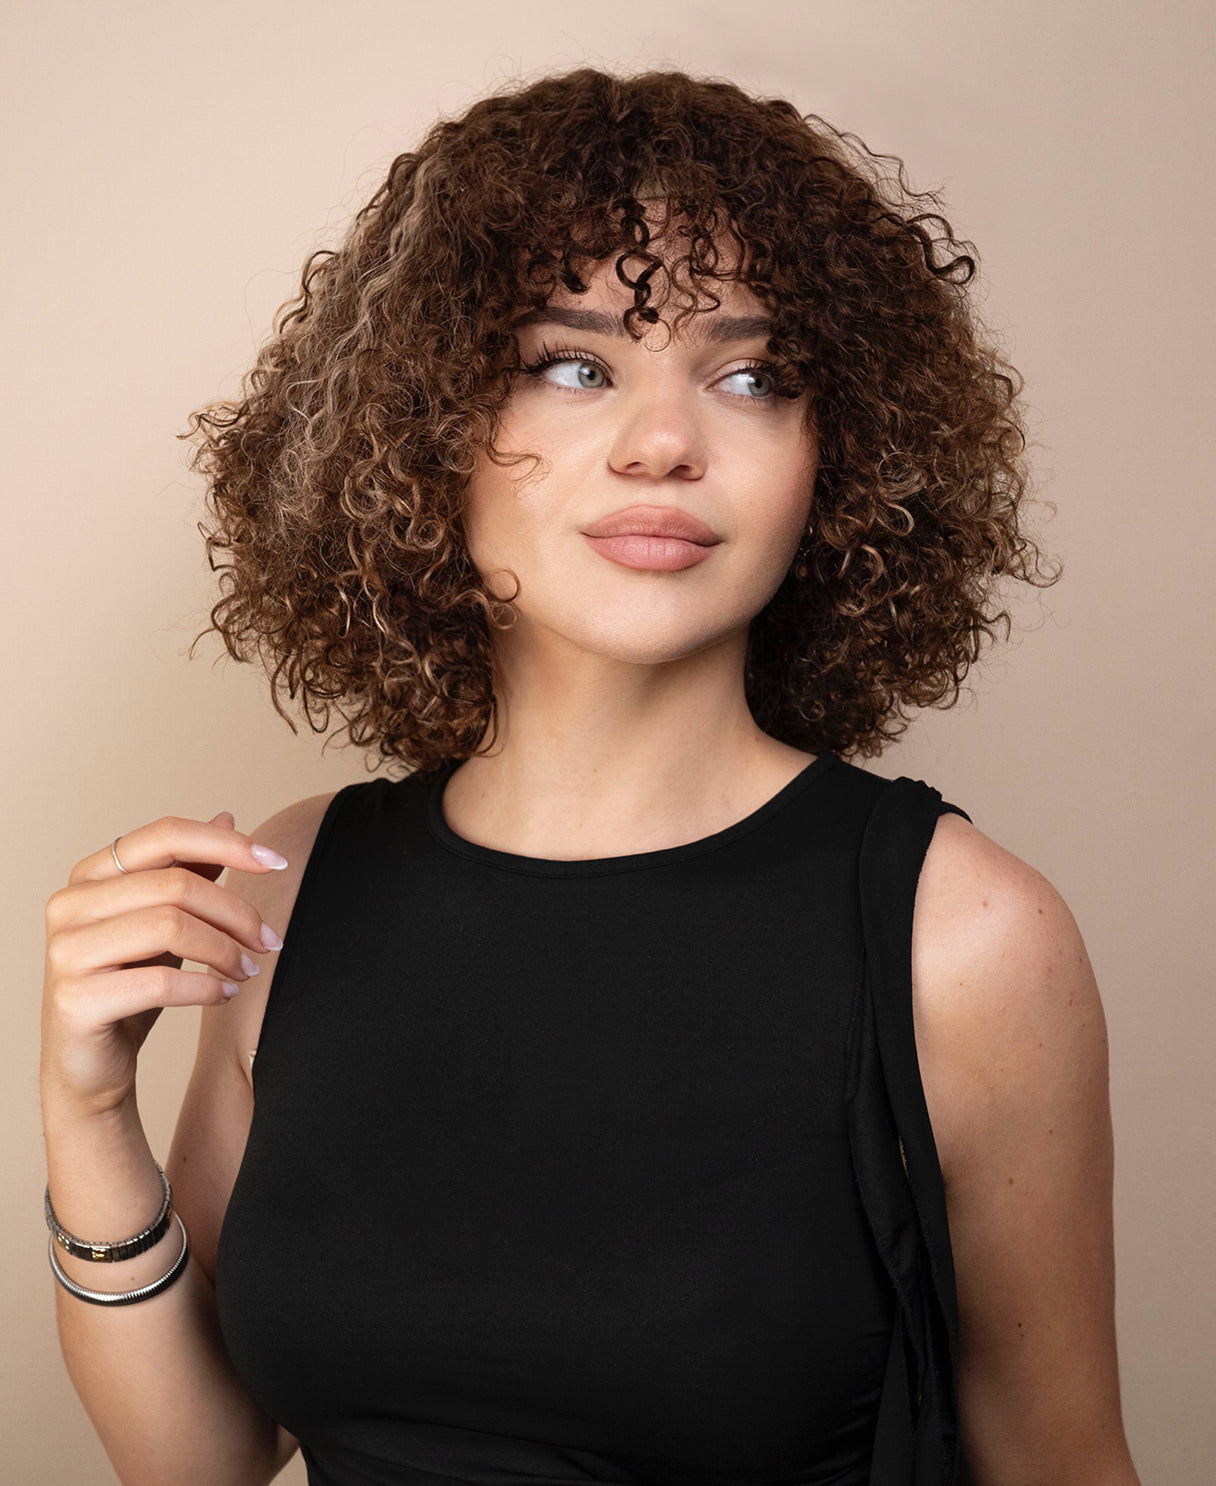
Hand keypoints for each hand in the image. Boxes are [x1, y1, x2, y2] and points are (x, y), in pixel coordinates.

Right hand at [41, 811, 287, 1119]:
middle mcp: (69, 904)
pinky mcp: (75, 1000)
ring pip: (170, 926)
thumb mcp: (163, 922)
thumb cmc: (128, 987)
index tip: (277, 863)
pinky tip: (224, 994)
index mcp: (90, 875)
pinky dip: (206, 987)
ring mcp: (66, 952)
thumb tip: (227, 818)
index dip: (227, 844)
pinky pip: (161, 981)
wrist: (89, 1067)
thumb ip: (188, 870)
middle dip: (236, 912)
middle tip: (268, 941)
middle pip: (176, 884)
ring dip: (225, 950)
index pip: (165, 835)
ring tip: (247, 970)